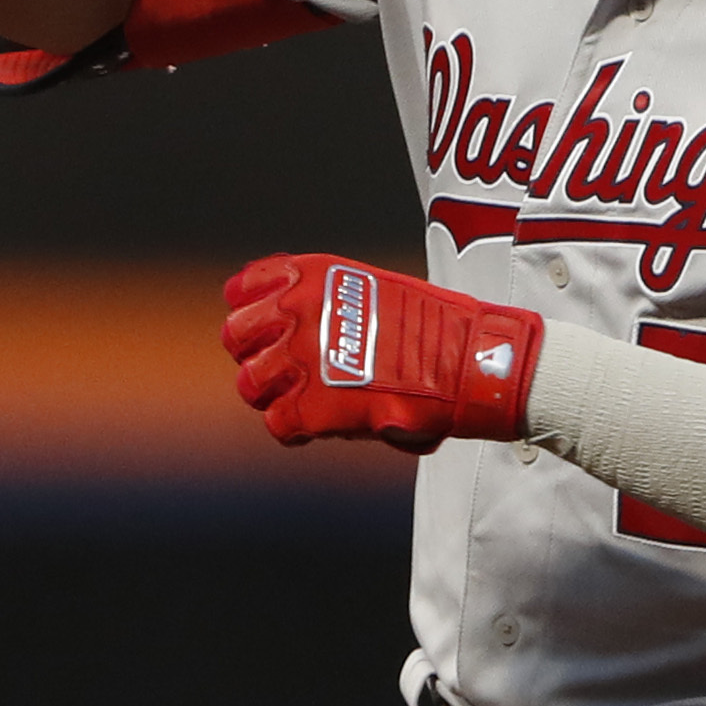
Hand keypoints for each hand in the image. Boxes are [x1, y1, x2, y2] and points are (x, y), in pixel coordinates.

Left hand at [222, 253, 542, 453]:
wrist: (470, 363)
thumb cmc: (439, 328)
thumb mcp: (377, 289)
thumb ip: (331, 303)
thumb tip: (307, 327)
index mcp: (311, 275)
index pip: (242, 289)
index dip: (252, 313)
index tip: (267, 330)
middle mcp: (296, 311)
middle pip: (236, 337)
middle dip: (256, 356)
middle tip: (283, 372)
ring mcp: (300, 360)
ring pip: (251, 384)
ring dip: (274, 395)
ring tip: (303, 402)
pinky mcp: (312, 407)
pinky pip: (279, 424)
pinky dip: (296, 430)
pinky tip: (320, 426)